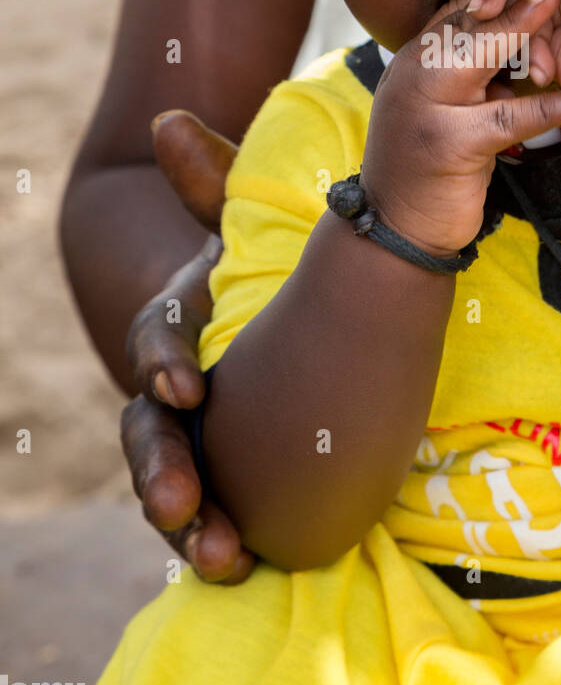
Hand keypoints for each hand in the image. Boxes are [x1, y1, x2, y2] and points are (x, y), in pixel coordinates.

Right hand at [122, 111, 253, 582]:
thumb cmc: (263, 271)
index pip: (157, 344)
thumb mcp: (246, 229)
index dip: (164, 362)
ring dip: (190, 524)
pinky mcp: (227, 474)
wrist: (287, 317)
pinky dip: (219, 540)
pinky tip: (246, 565)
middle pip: (149, 434)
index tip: (189, 385)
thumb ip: (213, 183)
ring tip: (221, 556)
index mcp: (177, 326)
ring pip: (173, 485)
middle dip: (161, 470)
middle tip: (185, 505)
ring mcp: (196, 438)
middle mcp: (173, 389)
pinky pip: (212, 513)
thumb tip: (170, 118)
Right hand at [361, 0, 560, 257]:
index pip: (456, 9)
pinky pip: (504, 120)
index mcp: (413, 61)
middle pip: (463, 22)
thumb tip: (508, 33)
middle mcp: (412, 75)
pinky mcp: (449, 145)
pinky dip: (545, 108)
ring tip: (559, 0)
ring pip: (476, 56)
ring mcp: (427, 108)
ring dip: (520, 27)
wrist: (396, 227)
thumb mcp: (442, 105)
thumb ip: (466, 72)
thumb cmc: (427, 165)